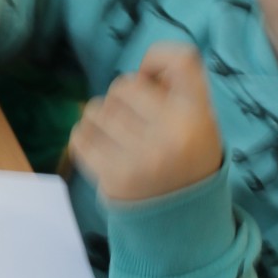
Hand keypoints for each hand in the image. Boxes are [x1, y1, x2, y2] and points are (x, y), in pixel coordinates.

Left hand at [70, 43, 221, 202]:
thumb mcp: (198, 119)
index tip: (150, 75)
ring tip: (120, 138)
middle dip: (123, 99)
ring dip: (101, 120)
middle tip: (136, 122)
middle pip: (123, 86)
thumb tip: (142, 65)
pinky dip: (86, 140)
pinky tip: (105, 150)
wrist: (180, 219)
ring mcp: (143, 158)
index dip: (158, 58)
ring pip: (96, 110)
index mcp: (198, 116)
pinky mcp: (114, 178)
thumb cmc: (183, 156)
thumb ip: (177, 87)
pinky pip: (79, 137)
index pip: (182, 60)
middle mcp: (173, 134)